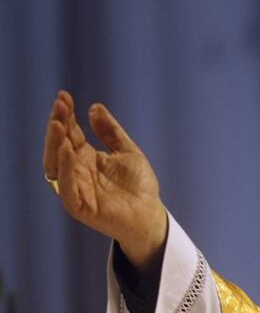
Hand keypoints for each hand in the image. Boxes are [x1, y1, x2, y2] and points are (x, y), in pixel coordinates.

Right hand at [42, 91, 166, 270]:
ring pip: (57, 165)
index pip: (70, 133)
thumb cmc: (140, 186)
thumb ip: (111, 132)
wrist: (151, 215)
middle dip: (58, 126)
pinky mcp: (80, 206)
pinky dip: (66, 169)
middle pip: (60, 146)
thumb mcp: (127, 152)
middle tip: (60, 106)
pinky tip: (69, 151)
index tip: (64, 96)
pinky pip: (67, 187)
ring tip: (59, 124)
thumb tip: (94, 107)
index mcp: (86, 158)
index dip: (66, 116)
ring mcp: (76, 188)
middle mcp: (76, 171)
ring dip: (56, 144)